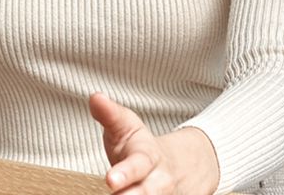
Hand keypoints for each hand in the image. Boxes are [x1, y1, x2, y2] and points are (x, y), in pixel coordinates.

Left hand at [88, 92, 220, 194]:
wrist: (188, 165)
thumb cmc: (145, 149)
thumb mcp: (129, 127)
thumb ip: (111, 115)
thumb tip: (95, 97)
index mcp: (149, 157)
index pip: (138, 164)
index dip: (124, 173)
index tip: (110, 180)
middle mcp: (160, 182)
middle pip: (148, 194)